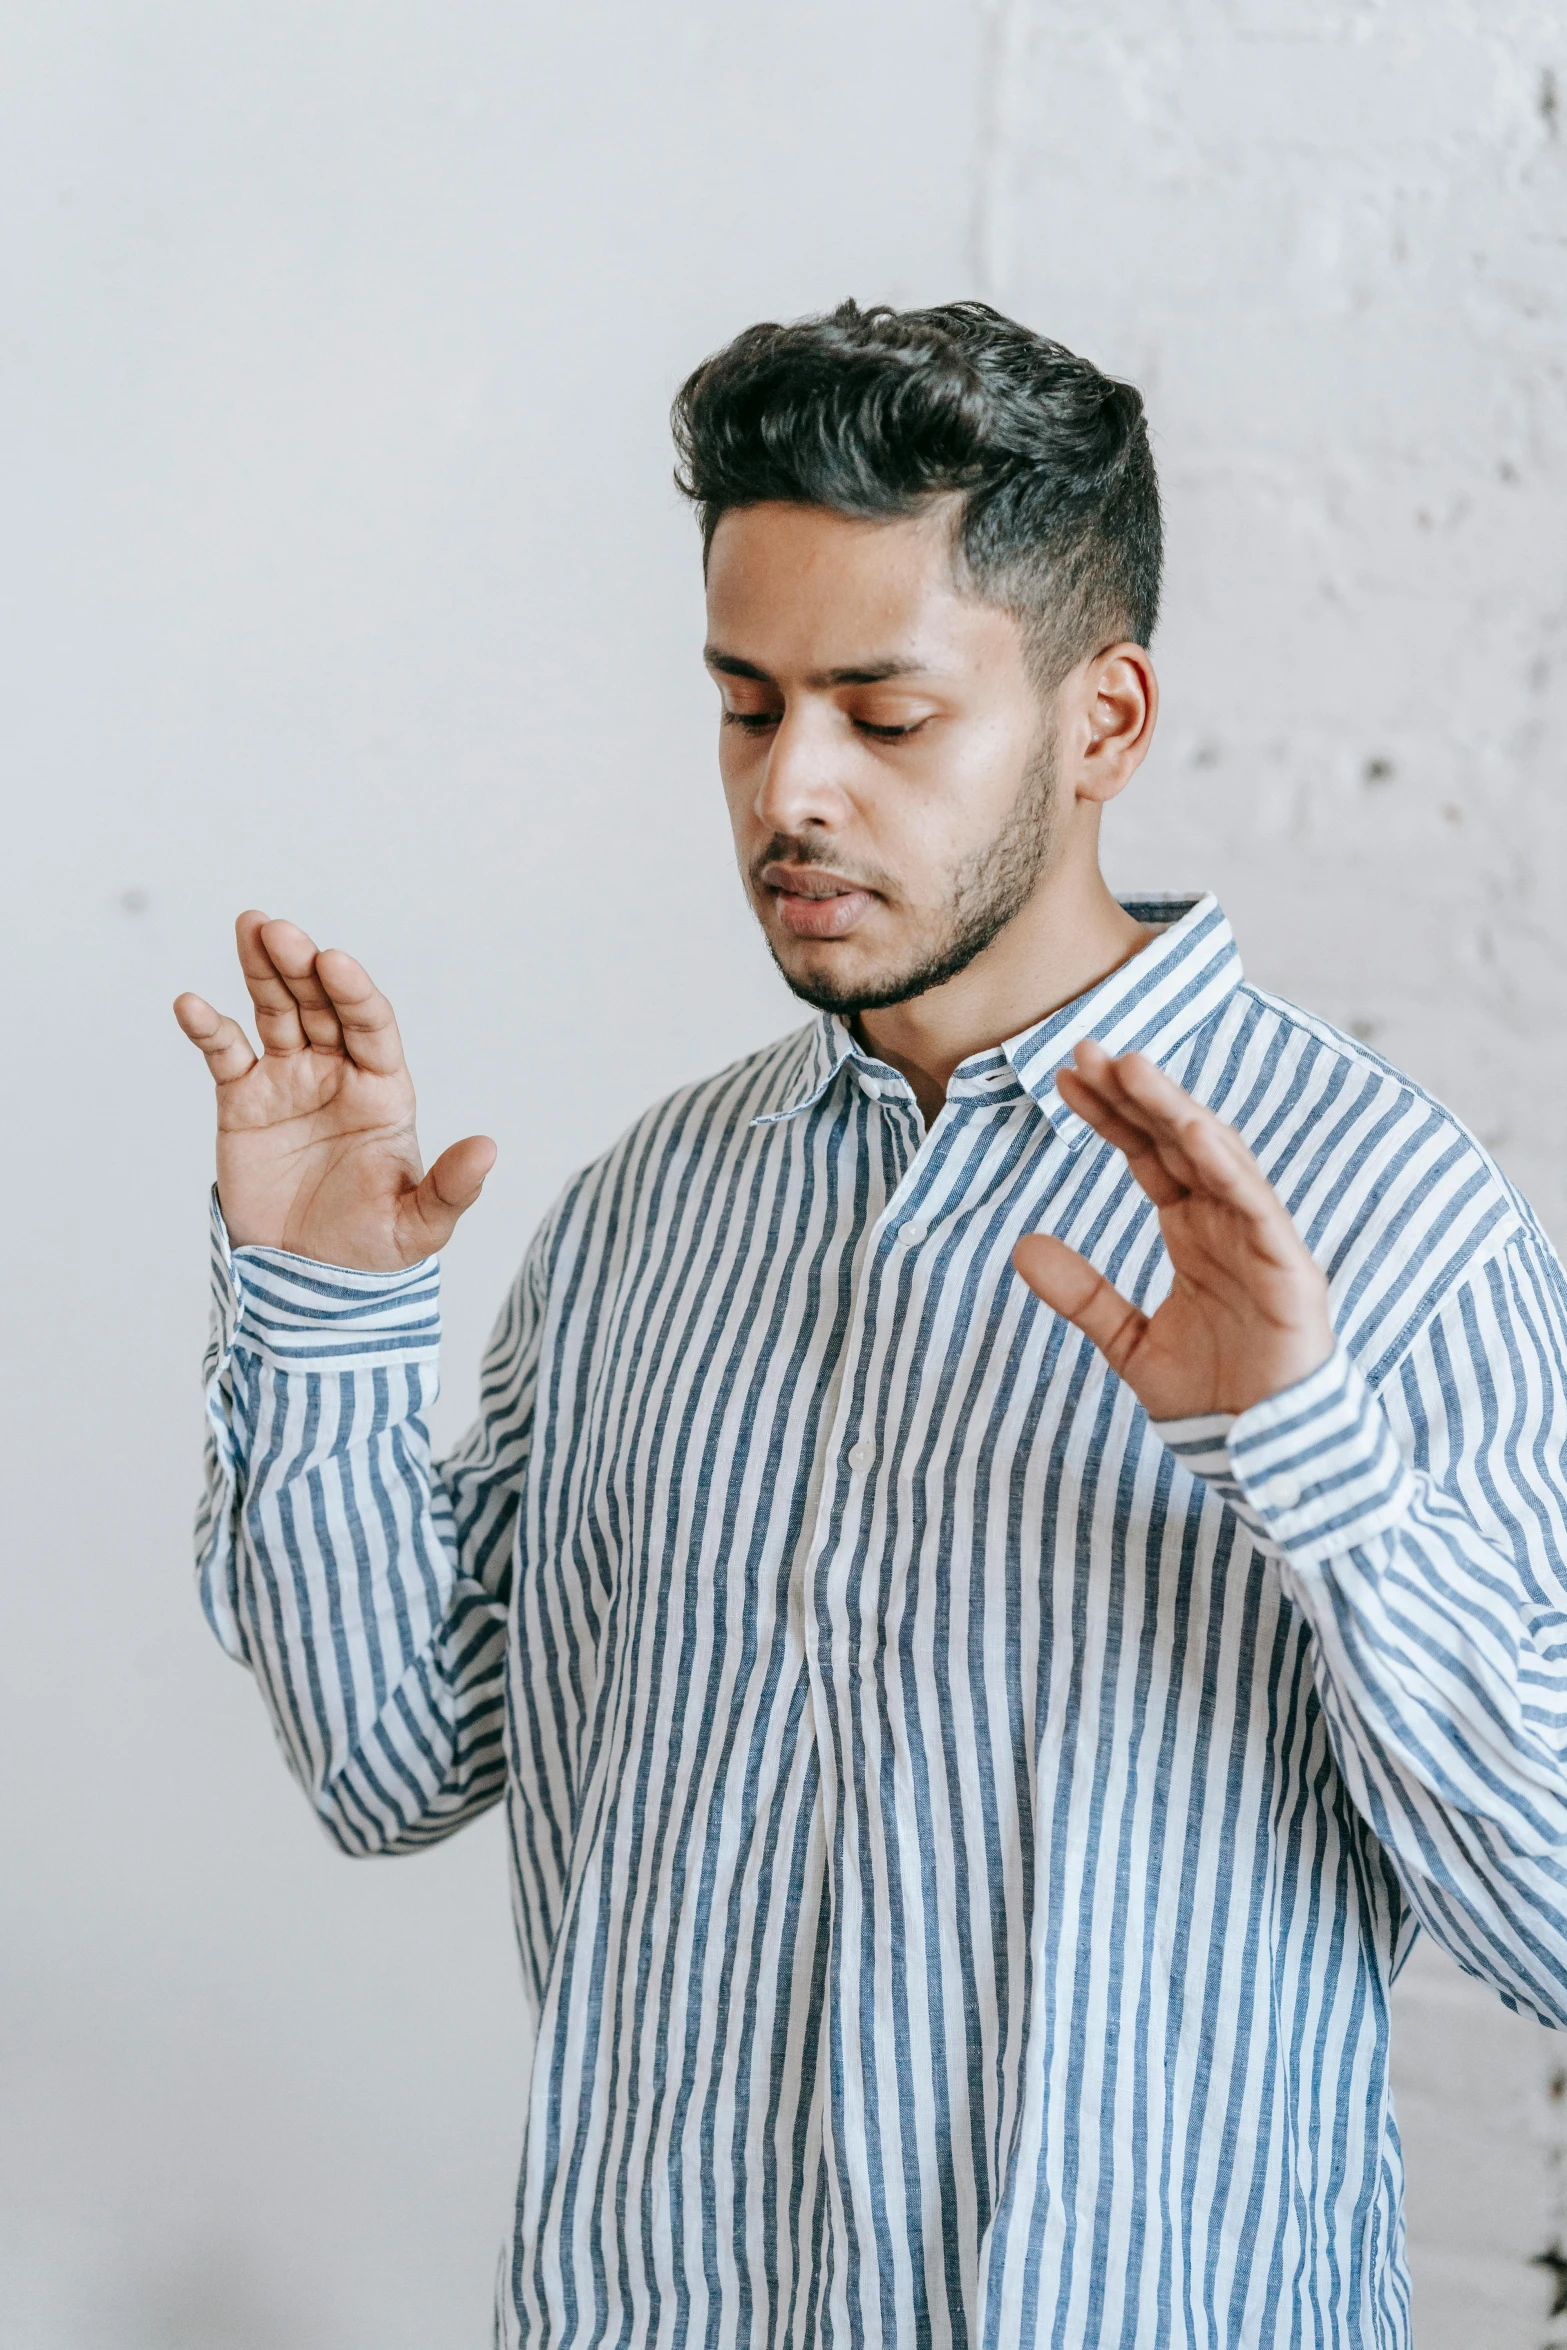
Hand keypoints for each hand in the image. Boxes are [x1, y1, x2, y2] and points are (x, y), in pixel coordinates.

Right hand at [174, 912, 494, 1270]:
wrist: (308, 1281)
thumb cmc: (372, 1249)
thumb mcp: (418, 1226)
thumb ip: (451, 1187)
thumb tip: (489, 1148)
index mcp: (384, 1091)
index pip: (371, 1026)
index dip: (354, 991)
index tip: (334, 961)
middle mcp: (338, 1074)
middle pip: (321, 1005)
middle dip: (302, 966)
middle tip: (280, 930)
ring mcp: (289, 1082)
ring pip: (277, 1012)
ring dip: (263, 970)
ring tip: (250, 925)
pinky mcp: (244, 1102)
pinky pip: (226, 1055)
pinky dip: (209, 1028)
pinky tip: (191, 1004)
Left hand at [1012, 1039, 1332, 1419]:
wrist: (1265, 1457)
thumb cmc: (1215, 1398)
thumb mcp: (1130, 1343)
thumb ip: (1084, 1296)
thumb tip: (1021, 1247)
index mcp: (1195, 1232)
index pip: (1150, 1157)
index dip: (1112, 1116)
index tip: (1066, 1078)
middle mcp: (1229, 1224)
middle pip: (1179, 1142)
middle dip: (1135, 1095)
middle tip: (1086, 1049)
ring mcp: (1262, 1241)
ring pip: (1218, 1158)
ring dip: (1176, 1109)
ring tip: (1131, 1068)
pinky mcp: (1289, 1269)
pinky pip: (1257, 1206)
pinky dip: (1228, 1166)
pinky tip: (1194, 1128)